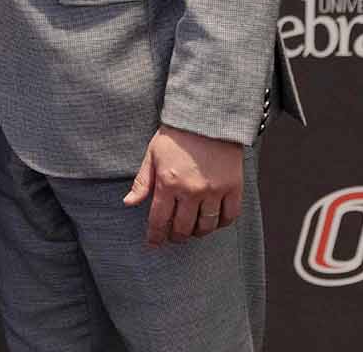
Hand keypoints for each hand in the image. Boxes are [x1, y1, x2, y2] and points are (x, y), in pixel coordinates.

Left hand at [122, 125, 242, 246]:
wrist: (207, 119)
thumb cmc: (177, 136)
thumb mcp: (152, 155)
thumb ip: (142, 182)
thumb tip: (129, 202)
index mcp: (168, 182)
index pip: (159, 220)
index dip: (155, 236)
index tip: (153, 243)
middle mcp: (191, 190)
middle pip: (183, 228)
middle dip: (176, 236)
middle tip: (173, 236)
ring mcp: (214, 191)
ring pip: (206, 226)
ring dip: (197, 233)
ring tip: (192, 230)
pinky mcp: (233, 188)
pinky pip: (229, 217)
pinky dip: (220, 224)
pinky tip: (213, 221)